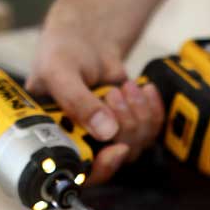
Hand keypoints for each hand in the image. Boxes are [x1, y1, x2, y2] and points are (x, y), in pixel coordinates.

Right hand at [27, 28, 164, 183]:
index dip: (101, 167)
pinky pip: (151, 129)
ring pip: (136, 144)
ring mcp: (108, 135)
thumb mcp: (59, 72)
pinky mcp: (129, 123)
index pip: (81, 172)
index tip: (116, 149)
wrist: (84, 37)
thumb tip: (106, 131)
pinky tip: (142, 90)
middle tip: (112, 96)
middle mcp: (83, 143)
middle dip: (123, 126)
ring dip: (137, 113)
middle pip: (115, 158)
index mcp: (57, 140)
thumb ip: (77, 101)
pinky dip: (152, 108)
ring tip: (122, 88)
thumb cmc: (61, 53)